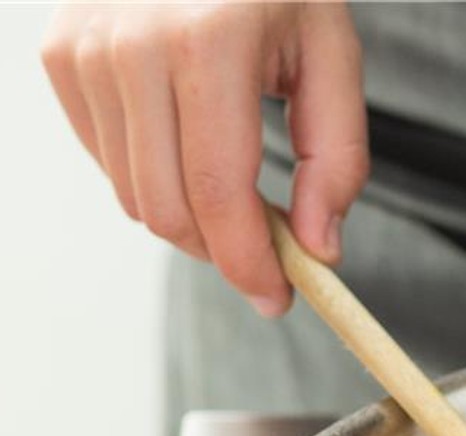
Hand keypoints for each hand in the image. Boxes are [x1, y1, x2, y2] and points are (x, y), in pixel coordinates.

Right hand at [42, 2, 367, 316]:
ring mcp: (84, 50)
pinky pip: (109, 164)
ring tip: (241, 199)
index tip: (276, 297)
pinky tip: (192, 154)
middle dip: (224, 252)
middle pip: (169, 207)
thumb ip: (337, 159)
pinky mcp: (60, 57)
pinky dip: (155, 183)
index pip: (219, 191)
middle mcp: (131, 45)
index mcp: (208, 41)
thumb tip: (319, 250)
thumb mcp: (331, 56)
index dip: (248, 261)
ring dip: (192, 223)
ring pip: (134, 196)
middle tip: (271, 253)